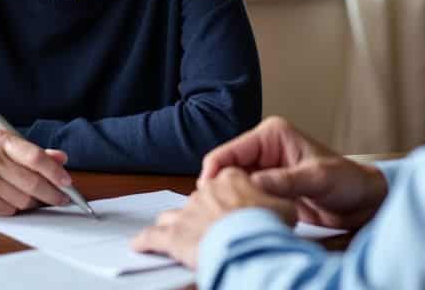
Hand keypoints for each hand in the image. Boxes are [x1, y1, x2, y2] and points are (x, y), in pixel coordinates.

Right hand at [0, 129, 72, 214]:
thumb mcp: (8, 149)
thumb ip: (36, 154)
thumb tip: (62, 158)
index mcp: (2, 140)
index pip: (35, 156)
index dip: (54, 172)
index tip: (67, 182)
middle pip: (31, 182)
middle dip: (51, 194)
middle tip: (60, 199)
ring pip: (21, 199)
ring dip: (30, 203)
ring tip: (29, 199)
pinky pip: (6, 210)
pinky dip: (12, 209)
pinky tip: (8, 201)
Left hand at [131, 168, 294, 267]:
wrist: (246, 242)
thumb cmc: (265, 226)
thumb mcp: (285, 210)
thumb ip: (279, 204)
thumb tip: (281, 208)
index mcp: (232, 179)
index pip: (228, 181)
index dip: (232, 196)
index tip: (235, 208)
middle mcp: (205, 191)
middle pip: (200, 200)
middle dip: (203, 212)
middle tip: (211, 228)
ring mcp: (186, 212)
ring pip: (173, 214)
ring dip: (173, 224)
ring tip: (174, 232)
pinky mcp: (172, 235)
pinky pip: (152, 237)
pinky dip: (145, 241)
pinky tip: (139, 245)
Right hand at [202, 116, 387, 229]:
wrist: (362, 201)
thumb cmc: (347, 181)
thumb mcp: (317, 178)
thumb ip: (285, 181)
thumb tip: (253, 185)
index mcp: (271, 135)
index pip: (229, 152)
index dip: (214, 173)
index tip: (209, 196)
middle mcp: (264, 149)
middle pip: (225, 170)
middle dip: (222, 190)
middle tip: (221, 212)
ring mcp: (264, 170)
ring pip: (232, 186)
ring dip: (232, 201)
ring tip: (234, 218)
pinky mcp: (267, 188)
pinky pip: (245, 198)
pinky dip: (243, 209)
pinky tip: (246, 220)